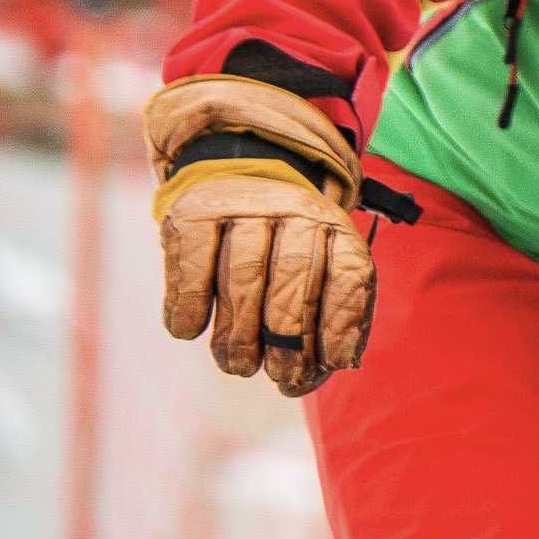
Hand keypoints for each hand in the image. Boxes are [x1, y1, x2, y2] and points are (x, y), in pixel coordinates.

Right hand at [144, 72, 375, 398]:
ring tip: (238, 366)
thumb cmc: (282, 240)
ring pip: (242, 279)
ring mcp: (240, 205)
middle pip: (293, 281)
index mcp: (333, 223)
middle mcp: (292, 207)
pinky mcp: (192, 211)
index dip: (342, 324)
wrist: (232, 162)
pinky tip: (190, 330)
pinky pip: (191, 269)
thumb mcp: (320, 260)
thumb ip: (332, 309)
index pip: (348, 273)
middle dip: (287, 341)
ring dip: (238, 337)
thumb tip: (337, 364)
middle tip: (279, 376)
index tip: (333, 363)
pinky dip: (189, 308)